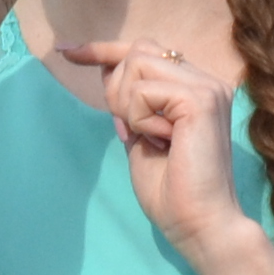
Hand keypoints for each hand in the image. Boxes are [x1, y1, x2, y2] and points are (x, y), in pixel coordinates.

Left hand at [55, 36, 256, 265]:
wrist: (200, 225)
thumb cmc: (172, 193)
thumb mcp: (139, 138)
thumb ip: (130, 104)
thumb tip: (108, 69)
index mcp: (195, 89)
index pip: (145, 51)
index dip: (103, 49)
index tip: (67, 52)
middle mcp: (206, 81)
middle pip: (138, 49)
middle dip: (116, 86)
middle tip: (129, 131)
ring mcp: (207, 87)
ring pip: (138, 62)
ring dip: (127, 104)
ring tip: (150, 138)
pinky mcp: (200, 99)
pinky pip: (143, 90)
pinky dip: (139, 119)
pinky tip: (162, 143)